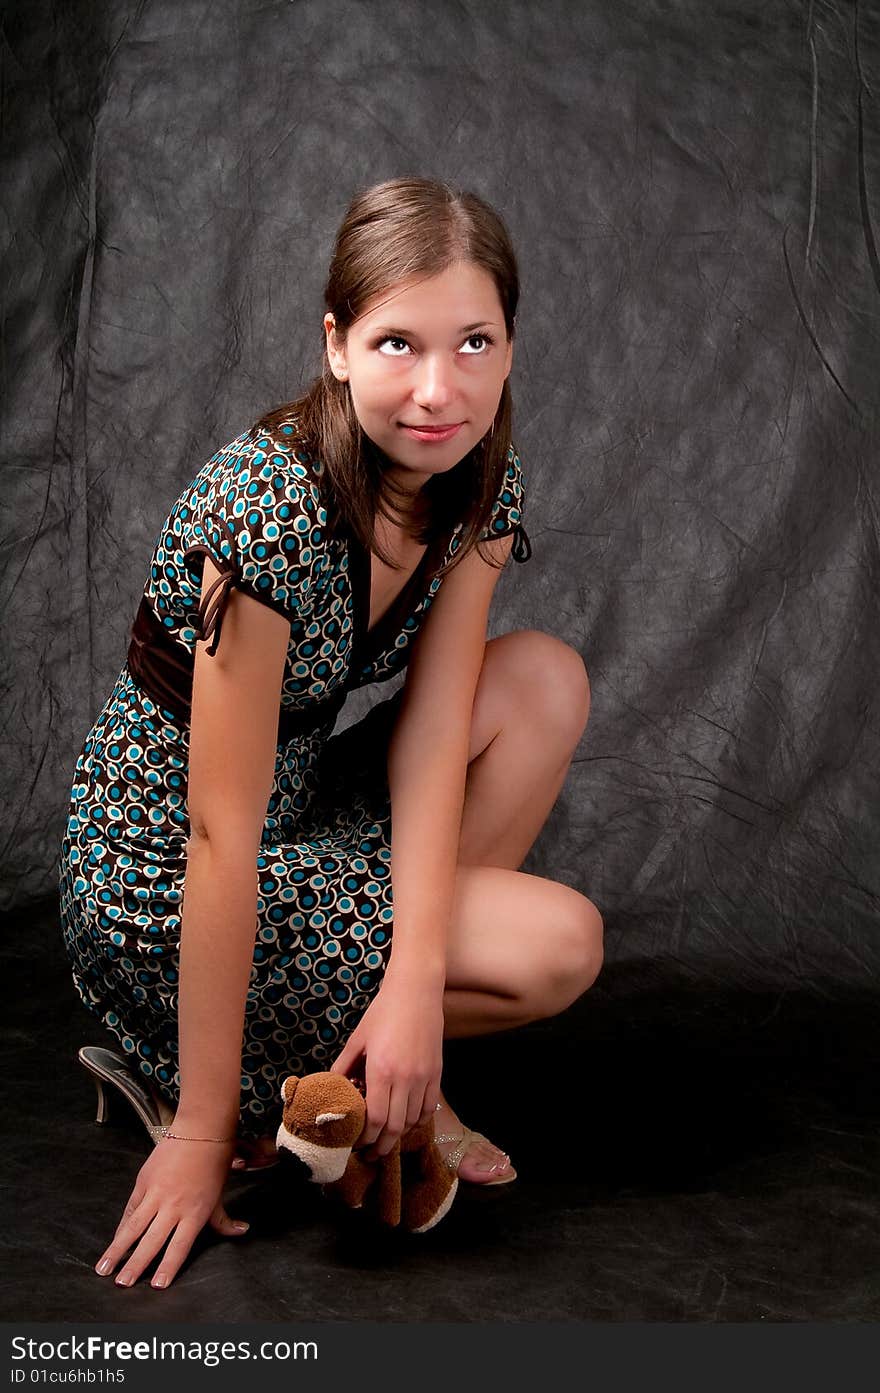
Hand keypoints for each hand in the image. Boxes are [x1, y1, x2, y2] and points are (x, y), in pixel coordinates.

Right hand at [94, 1138, 247, 1289]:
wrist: (201, 1130)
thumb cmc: (214, 1161)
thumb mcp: (220, 1193)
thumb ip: (223, 1219)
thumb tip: (240, 1230)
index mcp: (195, 1212)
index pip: (179, 1246)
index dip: (168, 1266)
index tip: (157, 1285)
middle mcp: (174, 1205)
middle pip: (152, 1241)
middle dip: (136, 1265)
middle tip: (122, 1284)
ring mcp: (156, 1193)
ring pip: (133, 1227)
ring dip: (118, 1249)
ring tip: (104, 1268)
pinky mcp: (144, 1180)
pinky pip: (131, 1207)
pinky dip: (122, 1225)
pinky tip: (114, 1239)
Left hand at [330, 972, 443, 1159]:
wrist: (416, 991)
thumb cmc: (383, 1011)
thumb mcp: (357, 1038)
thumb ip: (343, 1066)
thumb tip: (332, 1087)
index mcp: (381, 1071)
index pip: (375, 1120)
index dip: (366, 1138)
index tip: (358, 1144)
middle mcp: (405, 1079)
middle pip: (395, 1127)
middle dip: (382, 1146)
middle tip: (372, 1154)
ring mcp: (424, 1077)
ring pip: (413, 1120)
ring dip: (399, 1134)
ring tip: (387, 1139)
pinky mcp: (437, 1072)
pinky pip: (429, 1106)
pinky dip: (418, 1120)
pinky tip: (408, 1121)